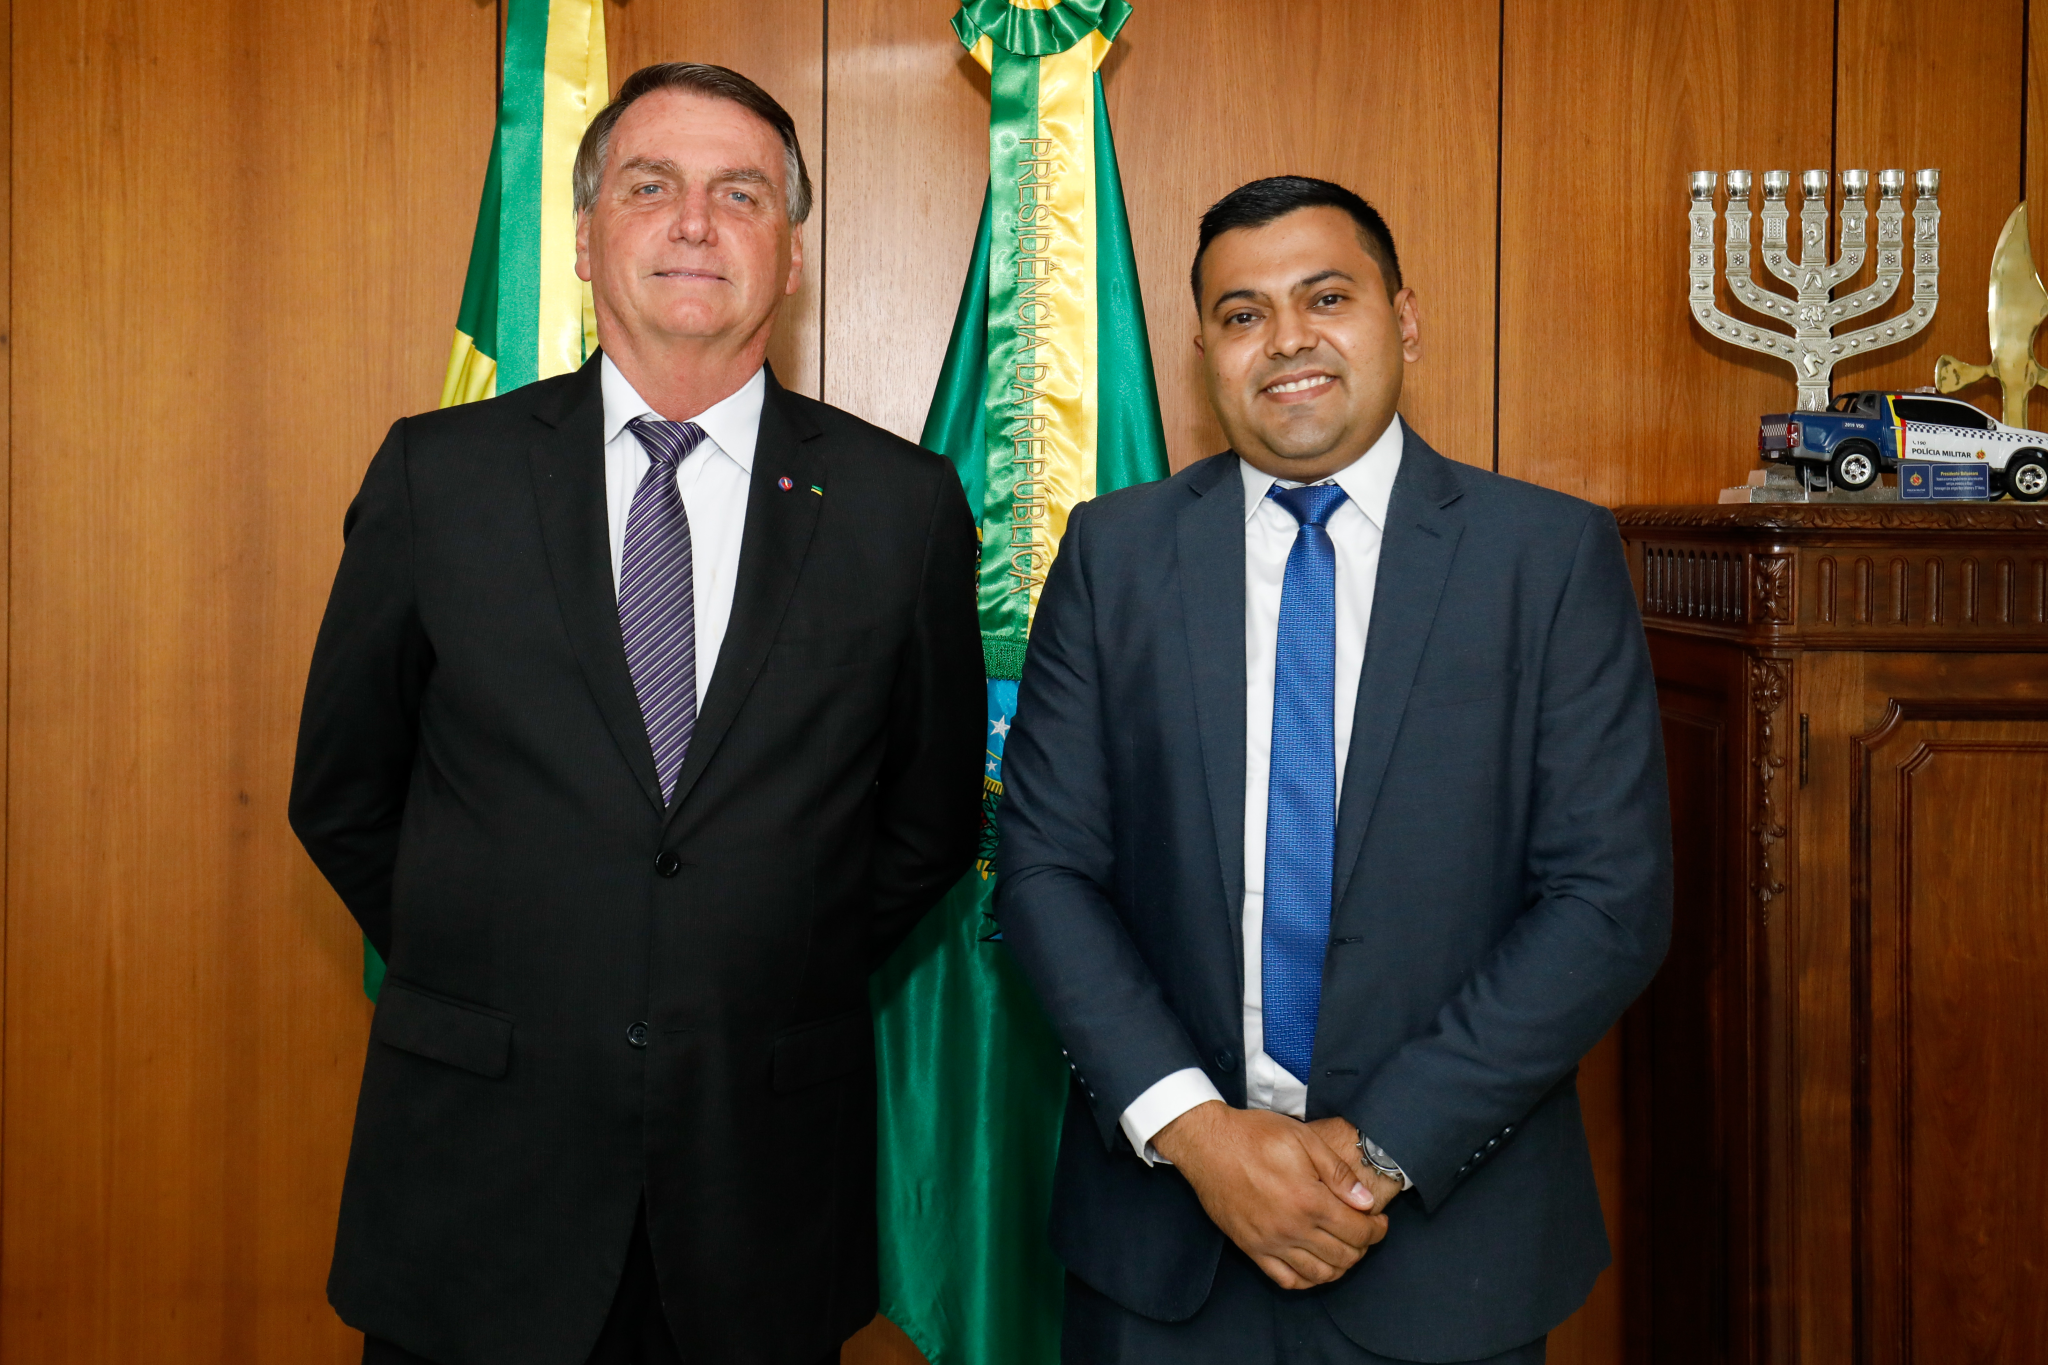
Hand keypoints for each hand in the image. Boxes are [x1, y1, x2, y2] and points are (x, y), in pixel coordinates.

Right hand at [1150, 1102, 1388, 1289]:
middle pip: (1343, 1256)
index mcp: (1309, 1200)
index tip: (1380, 1222)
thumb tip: (1365, 1201)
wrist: (1207, 1144)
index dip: (1377, 1230)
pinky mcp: (1251, 1248)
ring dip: (1339, 1267)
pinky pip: (1286, 1279)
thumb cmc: (1254, 1135)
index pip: (1358, 1231)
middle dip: (1363, 1247)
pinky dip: (1307, 1280)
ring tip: (1343, 1248)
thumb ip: (1337, 1172)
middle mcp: (1291, 1228)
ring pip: (1318, 1274)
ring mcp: (1270, 1242)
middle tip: (1364, 1232)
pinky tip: (1314, 1265)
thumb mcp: (1303, 1139)